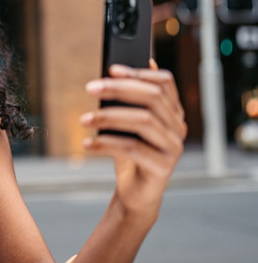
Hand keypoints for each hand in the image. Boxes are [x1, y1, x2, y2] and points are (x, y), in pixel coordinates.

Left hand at [80, 60, 187, 219]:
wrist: (135, 193)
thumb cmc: (130, 154)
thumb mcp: (126, 124)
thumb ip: (127, 101)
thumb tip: (118, 71)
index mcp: (173, 112)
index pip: (164, 83)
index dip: (139, 72)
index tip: (111, 69)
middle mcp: (178, 127)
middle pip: (152, 98)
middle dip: (118, 89)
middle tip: (90, 88)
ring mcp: (173, 147)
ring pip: (143, 121)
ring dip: (108, 116)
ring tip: (84, 119)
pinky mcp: (163, 167)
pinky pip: (132, 148)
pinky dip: (106, 143)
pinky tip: (87, 144)